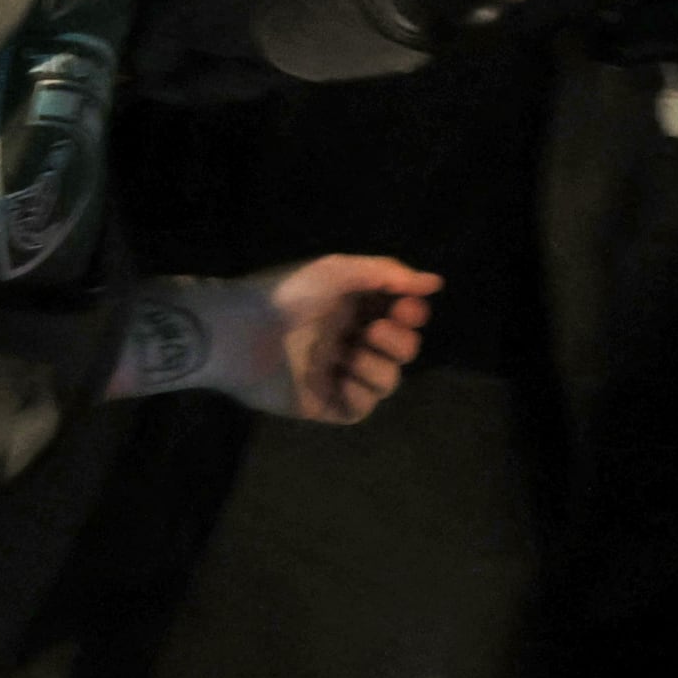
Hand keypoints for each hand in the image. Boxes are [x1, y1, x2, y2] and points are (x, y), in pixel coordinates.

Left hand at [259, 254, 436, 422]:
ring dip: (380, 367)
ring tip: (353, 355)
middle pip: (402, 350)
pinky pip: (362, 407)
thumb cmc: (288, 296)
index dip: (412, 314)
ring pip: (387, 381)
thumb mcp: (338, 270)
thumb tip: (435, 283)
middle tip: (375, 331)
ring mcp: (337, 375)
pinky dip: (362, 393)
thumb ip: (387, 274)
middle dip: (400, 341)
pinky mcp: (325, 404)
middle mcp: (348, 342)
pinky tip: (343, 378)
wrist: (242, 332)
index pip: (400, 317)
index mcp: (351, 309)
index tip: (407, 308)